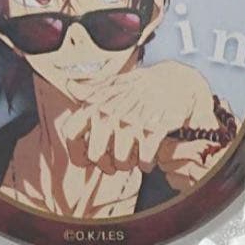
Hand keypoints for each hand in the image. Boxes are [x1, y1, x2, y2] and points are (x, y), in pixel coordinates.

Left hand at [59, 61, 220, 175]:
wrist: (175, 80)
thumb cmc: (141, 85)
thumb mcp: (113, 82)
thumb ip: (90, 88)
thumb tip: (69, 85)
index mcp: (96, 103)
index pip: (72, 134)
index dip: (77, 152)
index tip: (86, 158)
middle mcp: (110, 114)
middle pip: (96, 156)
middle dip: (106, 164)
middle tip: (115, 160)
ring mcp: (132, 123)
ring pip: (120, 162)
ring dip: (128, 164)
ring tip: (134, 156)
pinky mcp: (154, 131)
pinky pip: (143, 161)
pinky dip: (146, 164)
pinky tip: (148, 157)